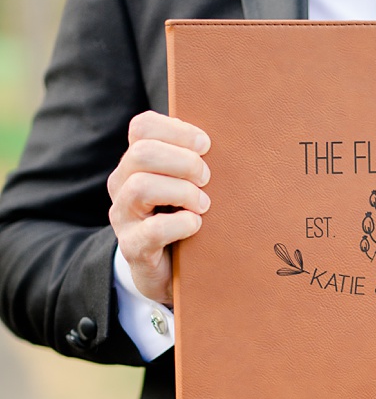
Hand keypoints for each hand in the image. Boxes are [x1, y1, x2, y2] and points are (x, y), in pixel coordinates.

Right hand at [106, 112, 213, 305]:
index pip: (142, 127)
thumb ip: (198, 161)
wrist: (168, 271)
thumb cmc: (186, 216)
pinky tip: (196, 225)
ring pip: (141, 187)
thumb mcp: (190, 184)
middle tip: (208, 179)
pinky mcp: (133, 247)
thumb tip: (230, 138)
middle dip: (185, 162)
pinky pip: (153, 230)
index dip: (177, 130)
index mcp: (137, 162)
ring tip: (204, 206)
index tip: (207, 145)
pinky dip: (182, 224)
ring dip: (183, 192)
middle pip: (142, 153)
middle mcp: (122, 184)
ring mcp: (124, 216)